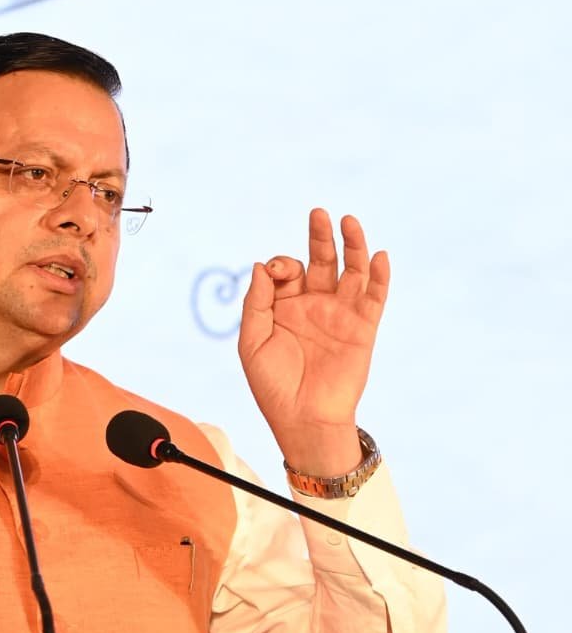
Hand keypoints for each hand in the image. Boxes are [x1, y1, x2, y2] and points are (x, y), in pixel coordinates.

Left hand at [238, 209, 389, 475]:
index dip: (282, 265)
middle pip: (321, 261)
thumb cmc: (273, 386)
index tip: (278, 276)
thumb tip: (261, 266)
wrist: (304, 420)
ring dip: (353, 246)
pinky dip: (379, 277)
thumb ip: (256, 304)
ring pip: (351, 272)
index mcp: (284, 307)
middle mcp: (314, 306)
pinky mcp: (362, 329)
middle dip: (320, 236)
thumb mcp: (252, 343)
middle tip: (319, 213)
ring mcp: (340, 315)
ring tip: (349, 221)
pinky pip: (374, 298)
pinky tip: (379, 256)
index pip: (287, 271)